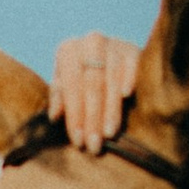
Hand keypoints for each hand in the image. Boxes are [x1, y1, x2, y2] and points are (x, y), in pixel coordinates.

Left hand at [48, 32, 140, 152]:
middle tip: (94, 145)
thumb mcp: (66, 85)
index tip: (78, 141)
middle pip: (92, 86)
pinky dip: (129, 78)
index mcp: (68, 51)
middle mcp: (90, 43)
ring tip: (109, 134)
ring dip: (111, 110)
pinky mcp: (133, 48)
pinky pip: (132, 64)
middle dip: (92, 118)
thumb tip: (55, 116)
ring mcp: (113, 44)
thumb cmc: (81, 77)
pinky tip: (127, 97)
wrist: (109, 56)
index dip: (74, 115)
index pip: (71, 87)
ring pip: (112, 80)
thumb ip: (59, 98)